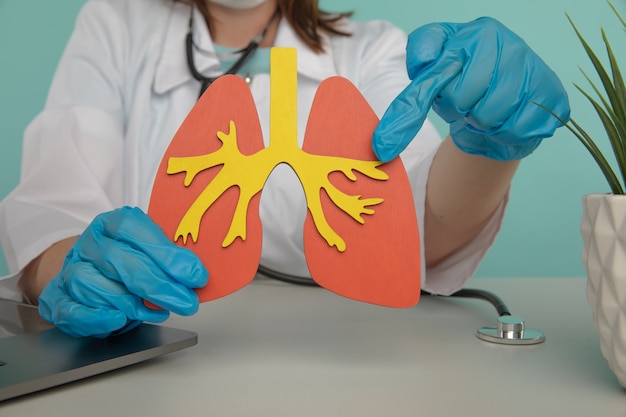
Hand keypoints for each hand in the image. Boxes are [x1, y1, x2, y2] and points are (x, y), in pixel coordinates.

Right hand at [38, 207, 207, 337]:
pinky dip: (98, 317)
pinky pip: (74, 309)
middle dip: (160, 286)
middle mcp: (90, 244)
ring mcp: (72, 270)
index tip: (196, 275)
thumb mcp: (147, 248)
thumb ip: (169, 257)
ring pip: (99, 286)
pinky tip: (119, 319)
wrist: (85, 268)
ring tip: (159, 312)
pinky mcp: (59, 298)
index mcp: (113, 224)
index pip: (138, 232)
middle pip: (123, 262)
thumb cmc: (125, 259)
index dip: (169, 254)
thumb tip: (198, 274)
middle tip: (187, 302)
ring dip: (133, 304)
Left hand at [372, 17, 569, 161]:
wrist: (504, 99)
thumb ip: (422, 50)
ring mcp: (536, 72)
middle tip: (466, 104)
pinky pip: (515, 131)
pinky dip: (504, 134)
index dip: (438, 98)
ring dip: (481, 123)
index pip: (446, 75)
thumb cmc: (465, 78)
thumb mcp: (437, 58)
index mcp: (480, 32)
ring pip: (489, 118)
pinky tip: (507, 119)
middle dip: (459, 110)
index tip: (411, 124)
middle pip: (465, 101)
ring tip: (485, 111)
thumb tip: (423, 63)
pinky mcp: (553, 99)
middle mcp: (513, 46)